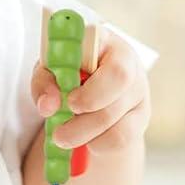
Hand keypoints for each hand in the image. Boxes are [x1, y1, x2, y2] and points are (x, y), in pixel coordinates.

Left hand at [31, 27, 150, 158]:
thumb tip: (49, 105)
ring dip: (84, 133)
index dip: (87, 74)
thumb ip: (44, 82)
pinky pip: (121, 138)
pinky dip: (97, 144)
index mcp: (103, 40)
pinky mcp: (140, 118)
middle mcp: (127, 62)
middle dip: (86, 108)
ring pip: (117, 116)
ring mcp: (138, 91)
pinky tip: (86, 139)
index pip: (103, 45)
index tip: (70, 98)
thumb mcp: (49, 71)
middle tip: (59, 127)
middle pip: (118, 80)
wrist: (87, 98)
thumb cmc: (68, 75)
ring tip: (62, 138)